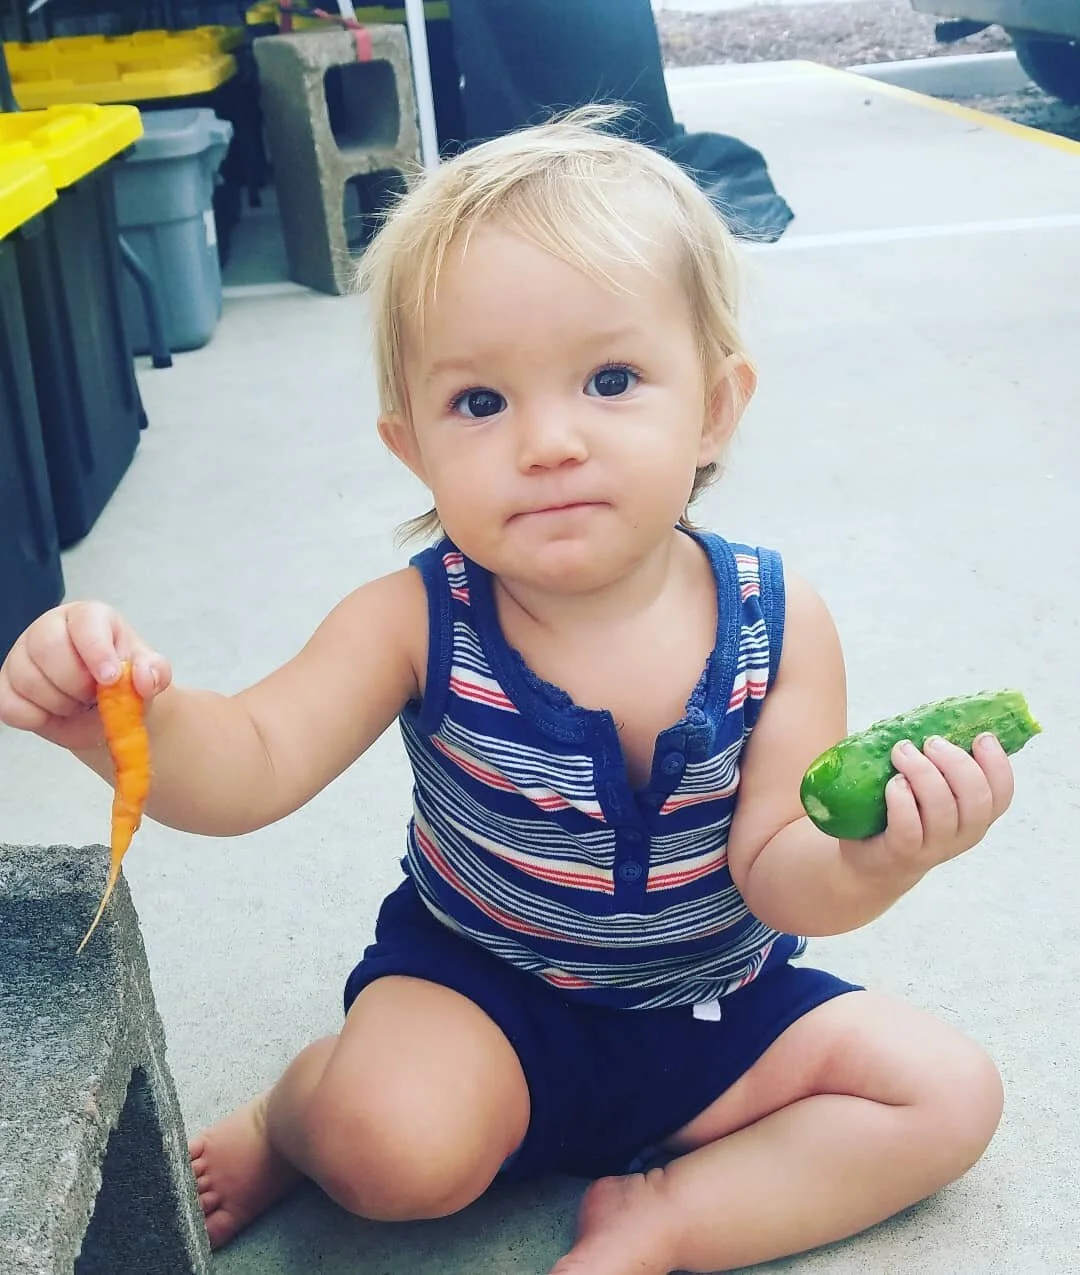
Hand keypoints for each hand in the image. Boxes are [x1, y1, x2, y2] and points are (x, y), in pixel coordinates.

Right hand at [0, 602, 170, 751]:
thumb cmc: (126, 685)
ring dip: (60, 704)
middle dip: (76, 683)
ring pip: (28, 680)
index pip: (84, 622)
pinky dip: (37, 718)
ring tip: (78, 703)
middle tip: (94, 696)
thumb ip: (155, 673)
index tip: (111, 678)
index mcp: (88, 618)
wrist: (107, 712)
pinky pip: (10, 704)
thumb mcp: (149, 677)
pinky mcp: (6, 683)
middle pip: (47, 648)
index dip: (96, 651)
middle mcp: (49, 628)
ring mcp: (22, 655)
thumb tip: (144, 678)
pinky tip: (55, 713)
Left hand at [861, 733, 1014, 879]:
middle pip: (976, 798)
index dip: (997, 764)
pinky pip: (909, 825)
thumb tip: (940, 717)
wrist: (869, 862)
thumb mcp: (929, 790)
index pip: (1002, 794)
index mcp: (975, 816)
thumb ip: (939, 763)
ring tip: (902, 752)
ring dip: (923, 773)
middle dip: (956, 762)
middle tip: (930, 742)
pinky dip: (902, 798)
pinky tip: (893, 783)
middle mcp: (962, 834)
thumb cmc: (902, 812)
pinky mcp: (902, 853)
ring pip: (943, 809)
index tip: (981, 737)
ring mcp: (934, 847)